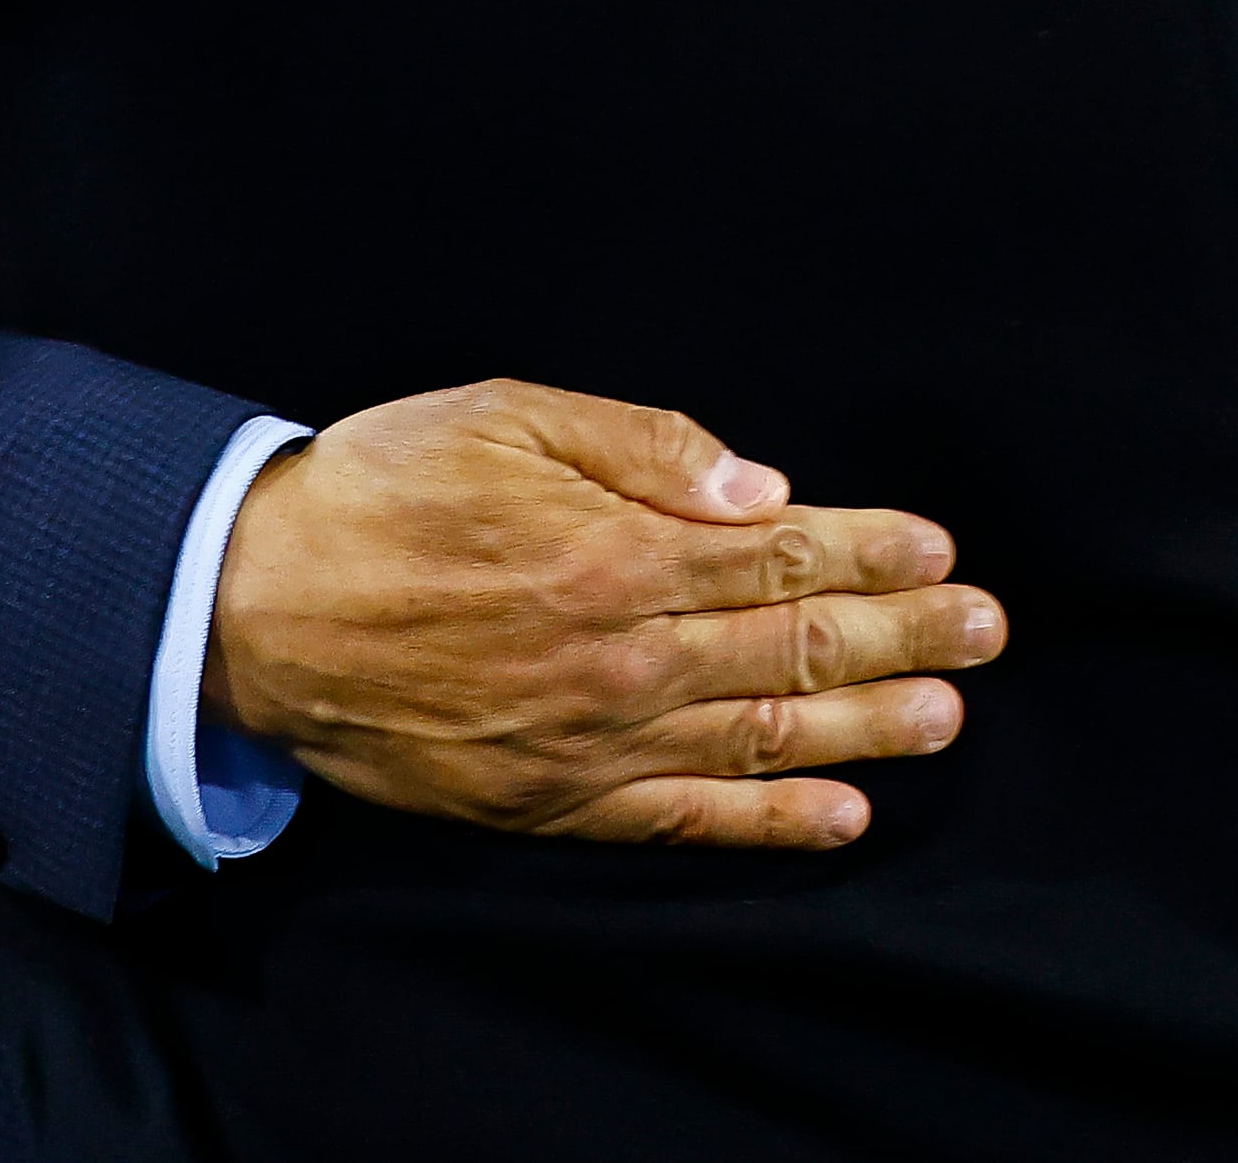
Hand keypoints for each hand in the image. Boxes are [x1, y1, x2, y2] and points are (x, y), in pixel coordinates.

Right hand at [203, 378, 1004, 849]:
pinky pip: (685, 818)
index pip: (781, 557)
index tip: (942, 550)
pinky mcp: (553, 801)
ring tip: (948, 715)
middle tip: (986, 631)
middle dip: (903, 635)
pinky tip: (840, 816)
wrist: (251, 608)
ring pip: (761, 738)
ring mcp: (591, 739)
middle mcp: (622, 654)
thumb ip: (642, 446)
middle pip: (793, 649)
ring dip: (867, 728)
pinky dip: (770, 822)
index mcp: (618, 549)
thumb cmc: (378, 491)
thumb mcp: (505, 415)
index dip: (872, 552)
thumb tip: (760, 483)